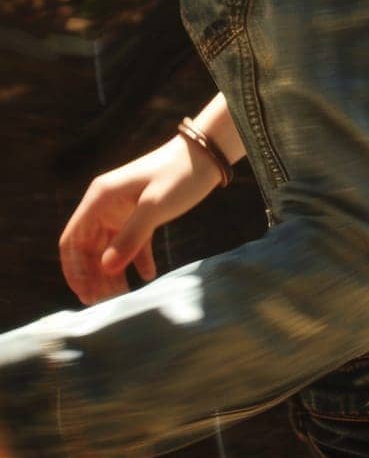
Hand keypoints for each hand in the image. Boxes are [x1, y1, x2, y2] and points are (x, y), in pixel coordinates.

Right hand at [58, 135, 222, 304]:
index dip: (74, 270)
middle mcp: (106, 205)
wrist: (207, 153)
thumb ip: (131, 238)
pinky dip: (136, 261)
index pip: (72, 240)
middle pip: (89, 249)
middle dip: (94, 277)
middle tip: (107, 304)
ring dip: (112, 273)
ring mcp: (123, 210)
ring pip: (108, 248)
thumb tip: (106, 269)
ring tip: (123, 296)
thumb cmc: (179, 174)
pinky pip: (131, 243)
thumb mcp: (155, 207)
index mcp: (100, 198)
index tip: (86, 295)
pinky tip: (148, 277)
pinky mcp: (141, 214)